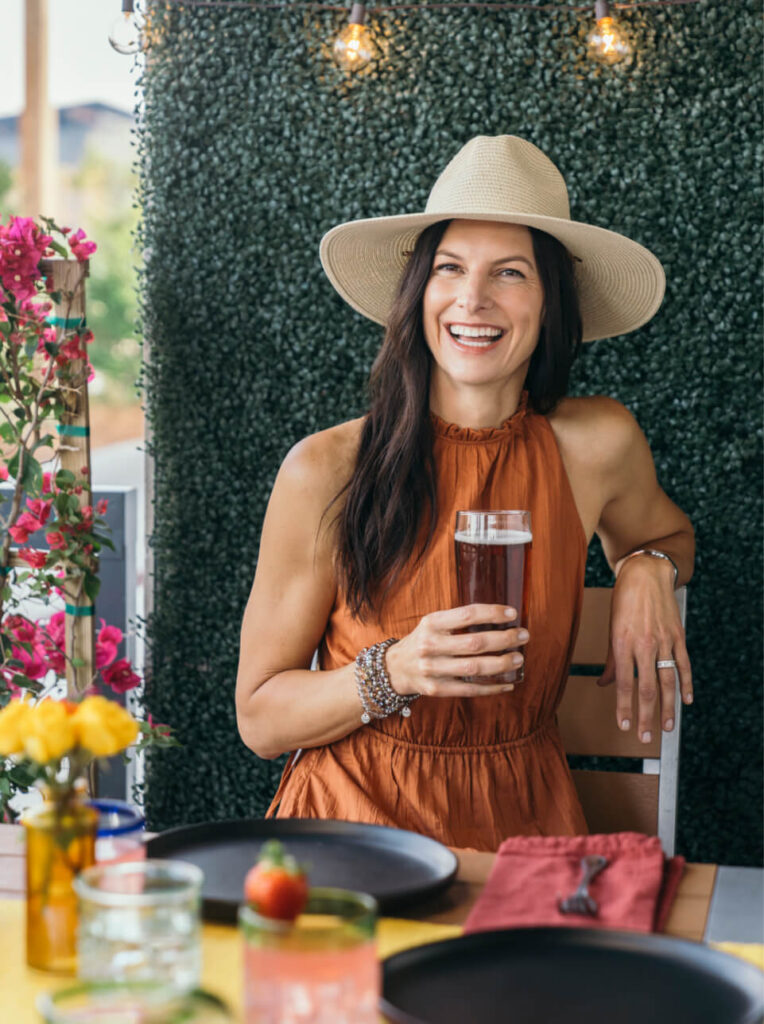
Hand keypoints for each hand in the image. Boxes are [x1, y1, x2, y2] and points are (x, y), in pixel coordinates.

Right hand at [385, 604, 528, 697]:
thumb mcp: (434, 623)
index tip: (512, 613)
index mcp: (432, 623)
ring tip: (518, 658)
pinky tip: (507, 683)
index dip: (492, 613)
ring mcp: (432, 669)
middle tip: (523, 636)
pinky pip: (469, 690)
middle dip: (504, 639)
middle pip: (475, 643)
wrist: (396, 667)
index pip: (467, 614)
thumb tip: (500, 618)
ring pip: (474, 668)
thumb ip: (459, 620)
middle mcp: (430, 645)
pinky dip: (491, 687)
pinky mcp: (436, 689)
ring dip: (501, 664)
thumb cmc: (424, 640)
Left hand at [596, 556, 692, 740]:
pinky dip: (687, 684)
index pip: (623, 684)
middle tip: (646, 737)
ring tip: (667, 727)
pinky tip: (686, 701)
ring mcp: (664, 641)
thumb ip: (610, 660)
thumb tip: (604, 684)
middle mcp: (644, 644)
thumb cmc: (623, 601)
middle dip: (646, 716)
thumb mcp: (611, 629)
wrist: (645, 574)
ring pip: (668, 681)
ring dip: (668, 707)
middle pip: (647, 688)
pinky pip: (684, 665)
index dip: (624, 707)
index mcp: (622, 643)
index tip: (625, 726)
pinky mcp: (678, 636)